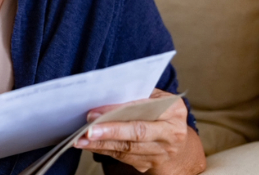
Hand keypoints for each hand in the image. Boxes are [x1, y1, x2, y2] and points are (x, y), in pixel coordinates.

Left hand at [73, 89, 199, 173]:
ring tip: (81, 140)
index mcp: (174, 110)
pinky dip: (105, 151)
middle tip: (87, 131)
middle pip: (137, 132)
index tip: (95, 112)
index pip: (143, 109)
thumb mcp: (157, 98)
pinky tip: (89, 146)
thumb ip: (138, 95)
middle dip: (110, 131)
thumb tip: (106, 93)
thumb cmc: (161, 113)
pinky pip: (123, 158)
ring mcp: (162, 152)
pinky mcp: (149, 164)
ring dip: (101, 144)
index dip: (118, 110)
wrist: (177, 142)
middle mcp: (171, 133)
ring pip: (128, 149)